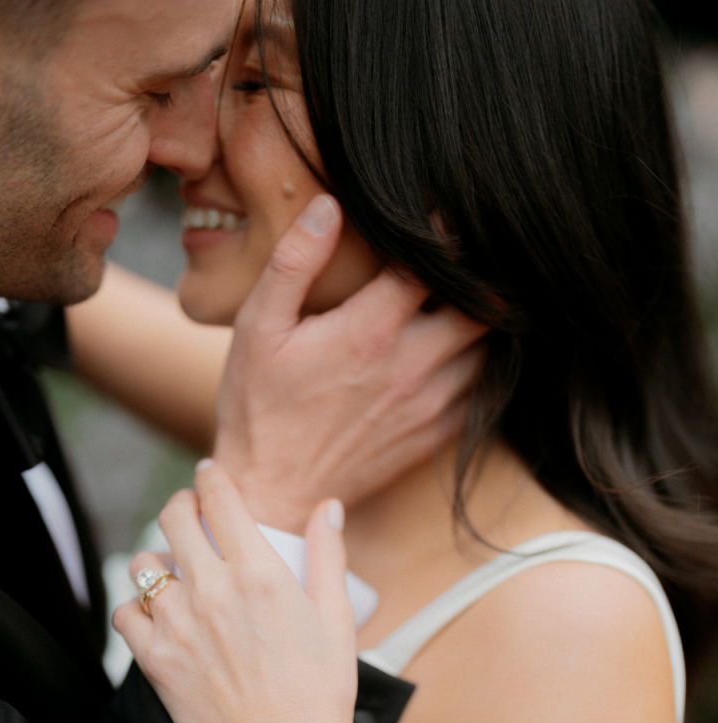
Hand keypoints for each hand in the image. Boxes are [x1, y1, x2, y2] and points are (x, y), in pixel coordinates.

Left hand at [113, 463, 361, 722]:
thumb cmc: (320, 696)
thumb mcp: (336, 621)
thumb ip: (328, 557)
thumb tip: (327, 509)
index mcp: (259, 574)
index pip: (220, 499)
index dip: (211, 478)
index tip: (208, 475)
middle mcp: (211, 591)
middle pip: (173, 518)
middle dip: (181, 505)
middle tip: (189, 513)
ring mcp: (178, 626)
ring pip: (144, 563)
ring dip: (158, 558)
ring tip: (172, 569)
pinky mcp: (155, 661)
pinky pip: (124, 613)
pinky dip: (135, 606)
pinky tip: (154, 613)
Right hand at [214, 194, 487, 531]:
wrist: (272, 492)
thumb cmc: (258, 407)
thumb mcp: (257, 328)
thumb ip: (294, 263)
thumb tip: (329, 206)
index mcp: (369, 331)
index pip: (433, 262)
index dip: (444, 232)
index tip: (443, 214)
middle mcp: (411, 367)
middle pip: (480, 304)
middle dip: (475, 277)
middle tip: (459, 261)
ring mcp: (428, 405)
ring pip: (488, 347)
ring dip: (481, 321)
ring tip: (461, 301)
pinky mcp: (434, 436)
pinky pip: (480, 391)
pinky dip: (477, 365)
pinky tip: (453, 351)